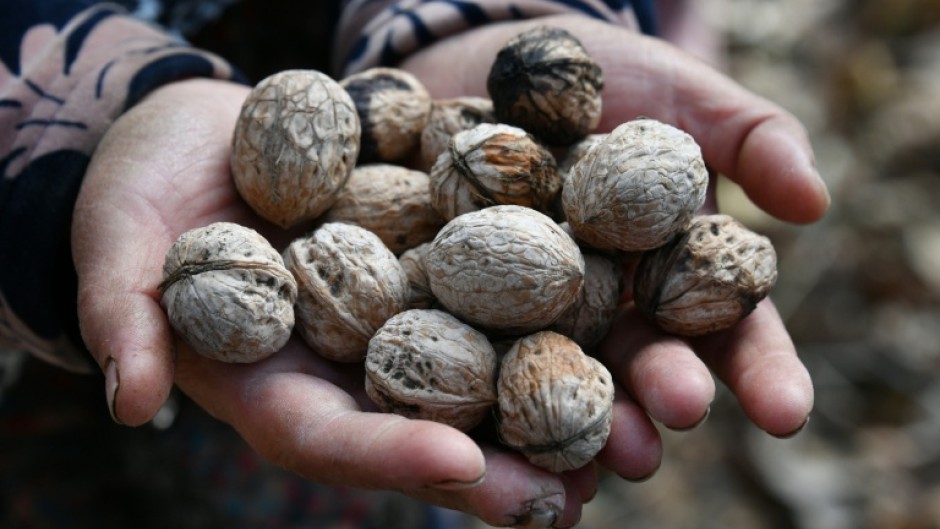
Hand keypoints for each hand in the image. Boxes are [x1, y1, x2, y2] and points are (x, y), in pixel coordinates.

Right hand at [71, 78, 600, 527]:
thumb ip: (126, 312)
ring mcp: (392, 314)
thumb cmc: (146, 190)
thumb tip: (129, 396)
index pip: (328, 437)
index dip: (388, 456)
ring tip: (622, 436)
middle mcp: (345, 362)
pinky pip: (491, 292)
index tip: (456, 466)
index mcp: (272, 379)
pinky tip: (612, 320)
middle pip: (421, 427)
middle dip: (494, 467)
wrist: (200, 132)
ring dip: (546, 407)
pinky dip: (548, 310)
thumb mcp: (119, 240)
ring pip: (473, 374)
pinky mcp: (428, 260)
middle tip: (568, 498)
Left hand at [399, 9, 826, 517]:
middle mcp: (612, 306)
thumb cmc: (609, 81)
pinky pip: (474, 341)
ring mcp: (538, 310)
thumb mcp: (685, 98)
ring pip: (564, 372)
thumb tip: (813, 203)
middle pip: (644, 362)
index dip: (760, 373)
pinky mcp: (466, 301)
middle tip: (669, 422)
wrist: (500, 66)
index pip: (731, 331)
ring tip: (588, 451)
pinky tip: (488, 421)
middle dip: (661, 395)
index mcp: (676, 273)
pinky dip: (484, 380)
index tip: (785, 413)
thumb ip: (753, 139)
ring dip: (580, 416)